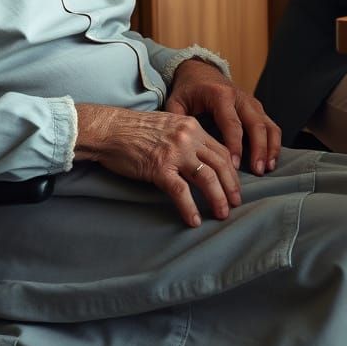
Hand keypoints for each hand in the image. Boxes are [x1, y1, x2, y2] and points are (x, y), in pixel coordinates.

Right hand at [73, 103, 240, 226]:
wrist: (110, 129)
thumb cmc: (134, 128)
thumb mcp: (168, 125)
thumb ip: (186, 138)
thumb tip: (199, 158)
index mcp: (192, 126)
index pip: (221, 150)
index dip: (232, 170)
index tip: (234, 185)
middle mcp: (188, 137)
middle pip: (220, 164)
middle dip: (231, 186)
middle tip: (236, 203)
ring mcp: (175, 153)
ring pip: (207, 178)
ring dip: (218, 198)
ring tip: (222, 214)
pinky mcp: (159, 168)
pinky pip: (181, 191)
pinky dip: (190, 208)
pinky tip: (194, 220)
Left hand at [166, 59, 281, 175]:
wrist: (201, 71)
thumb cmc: (188, 89)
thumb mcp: (177, 101)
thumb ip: (177, 121)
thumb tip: (176, 145)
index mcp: (221, 95)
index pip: (232, 123)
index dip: (235, 145)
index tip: (235, 166)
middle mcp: (241, 98)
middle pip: (256, 125)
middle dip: (259, 149)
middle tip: (258, 171)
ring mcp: (252, 103)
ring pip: (268, 125)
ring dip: (270, 147)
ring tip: (268, 168)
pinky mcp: (257, 108)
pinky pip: (270, 126)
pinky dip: (273, 143)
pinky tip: (270, 161)